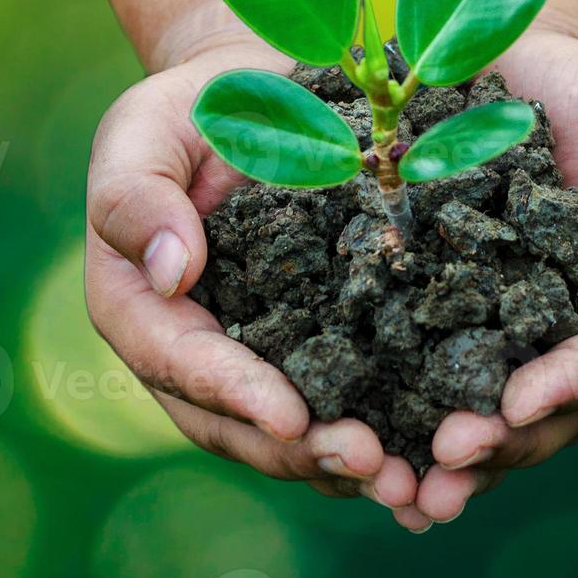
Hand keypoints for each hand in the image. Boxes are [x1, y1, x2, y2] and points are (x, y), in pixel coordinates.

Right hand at [83, 6, 436, 530]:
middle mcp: (198, 352)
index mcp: (144, 307)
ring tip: (412, 481)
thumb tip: (172, 271)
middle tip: (371, 462)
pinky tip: (441, 453)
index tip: (291, 416)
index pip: (182, 362)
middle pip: (240, 424)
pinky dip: (391, 433)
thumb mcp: (146, 128)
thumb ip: (136, 196)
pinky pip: (352, 404)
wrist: (270, 96)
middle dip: (305, 450)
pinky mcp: (327, 351)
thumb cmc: (197, 107)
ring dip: (351, 463)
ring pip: (296, 434)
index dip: (235, 394)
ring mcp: (263, 360)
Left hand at [418, 25, 577, 517]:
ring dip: (456, 463)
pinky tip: (361, 465)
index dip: (571, 382)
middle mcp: (573, 336)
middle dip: (504, 442)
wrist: (502, 66)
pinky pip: (425, 394)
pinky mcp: (438, 333)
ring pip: (493, 423)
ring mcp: (506, 343)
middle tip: (448, 458)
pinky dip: (402, 434)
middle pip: (554, 413)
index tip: (519, 402)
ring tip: (407, 490)